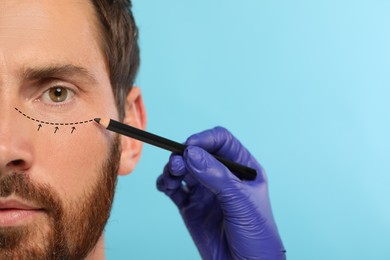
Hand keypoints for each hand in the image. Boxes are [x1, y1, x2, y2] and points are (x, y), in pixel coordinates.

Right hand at [157, 127, 285, 259]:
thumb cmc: (257, 236)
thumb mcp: (241, 202)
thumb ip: (217, 176)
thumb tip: (191, 153)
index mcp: (242, 168)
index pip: (222, 141)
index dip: (205, 139)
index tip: (190, 146)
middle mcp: (222, 176)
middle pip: (198, 153)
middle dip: (184, 154)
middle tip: (177, 165)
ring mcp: (206, 191)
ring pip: (184, 169)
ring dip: (173, 168)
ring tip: (171, 177)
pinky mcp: (191, 207)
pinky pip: (174, 189)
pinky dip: (165, 184)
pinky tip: (166, 186)